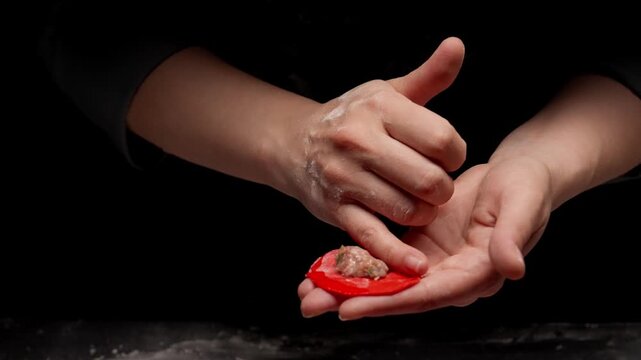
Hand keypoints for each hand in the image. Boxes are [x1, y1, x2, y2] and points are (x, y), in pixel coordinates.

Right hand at [277, 37, 465, 274]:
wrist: (295, 143)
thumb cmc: (353, 116)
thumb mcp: (388, 92)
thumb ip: (428, 77)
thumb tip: (458, 45)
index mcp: (379, 107)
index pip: (442, 139)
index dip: (455, 154)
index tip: (446, 156)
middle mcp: (360, 140)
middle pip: (429, 179)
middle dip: (442, 189)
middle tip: (435, 185)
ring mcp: (344, 177)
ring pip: (407, 209)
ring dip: (424, 213)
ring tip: (419, 203)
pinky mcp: (335, 208)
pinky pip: (372, 236)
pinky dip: (396, 254)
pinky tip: (416, 265)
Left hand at [299, 157, 552, 318]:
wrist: (519, 174)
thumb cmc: (527, 187)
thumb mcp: (523, 205)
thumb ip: (515, 236)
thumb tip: (511, 268)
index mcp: (475, 273)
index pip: (427, 295)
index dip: (388, 302)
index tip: (349, 307)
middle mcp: (449, 275)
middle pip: (397, 295)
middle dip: (353, 300)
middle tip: (310, 304)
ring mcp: (432, 262)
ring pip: (385, 280)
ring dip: (346, 286)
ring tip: (306, 292)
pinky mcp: (420, 245)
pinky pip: (384, 259)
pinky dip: (356, 263)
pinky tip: (325, 265)